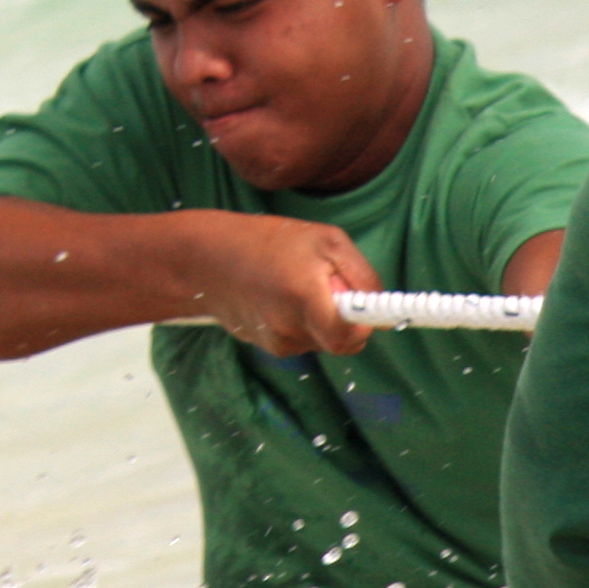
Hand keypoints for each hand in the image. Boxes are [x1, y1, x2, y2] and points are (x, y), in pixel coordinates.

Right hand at [200, 213, 377, 356]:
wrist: (206, 259)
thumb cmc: (269, 241)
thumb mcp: (326, 240)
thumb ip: (361, 276)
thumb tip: (382, 308)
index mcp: (305, 297)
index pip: (350, 337)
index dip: (364, 326)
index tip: (364, 308)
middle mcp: (290, 327)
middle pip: (339, 342)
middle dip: (345, 320)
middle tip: (330, 287)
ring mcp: (276, 342)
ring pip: (321, 341)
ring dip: (321, 319)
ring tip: (298, 286)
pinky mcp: (267, 347)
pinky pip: (302, 340)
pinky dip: (302, 323)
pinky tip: (282, 298)